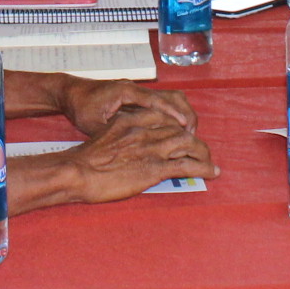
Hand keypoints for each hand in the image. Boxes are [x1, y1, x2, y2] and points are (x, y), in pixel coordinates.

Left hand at [54, 79, 196, 138]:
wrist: (70, 93)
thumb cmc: (80, 107)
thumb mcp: (94, 124)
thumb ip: (115, 132)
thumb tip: (135, 146)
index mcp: (127, 92)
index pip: (157, 101)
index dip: (174, 115)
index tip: (187, 128)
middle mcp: (136, 88)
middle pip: (171, 96)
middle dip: (185, 114)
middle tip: (192, 136)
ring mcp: (138, 91)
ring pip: (169, 98)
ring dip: (180, 114)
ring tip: (186, 136)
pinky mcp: (137, 97)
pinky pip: (162, 103)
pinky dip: (172, 115)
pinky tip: (173, 132)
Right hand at [55, 106, 218, 201]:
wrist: (77, 171)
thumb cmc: (85, 158)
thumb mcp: (105, 135)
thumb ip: (123, 134)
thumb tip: (132, 143)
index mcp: (133, 119)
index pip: (166, 116)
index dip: (179, 126)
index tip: (184, 134)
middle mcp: (146, 130)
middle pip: (180, 129)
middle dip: (194, 139)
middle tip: (201, 150)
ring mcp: (152, 148)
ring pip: (189, 144)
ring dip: (203, 153)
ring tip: (210, 162)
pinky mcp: (154, 168)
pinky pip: (187, 165)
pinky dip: (203, 168)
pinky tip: (212, 172)